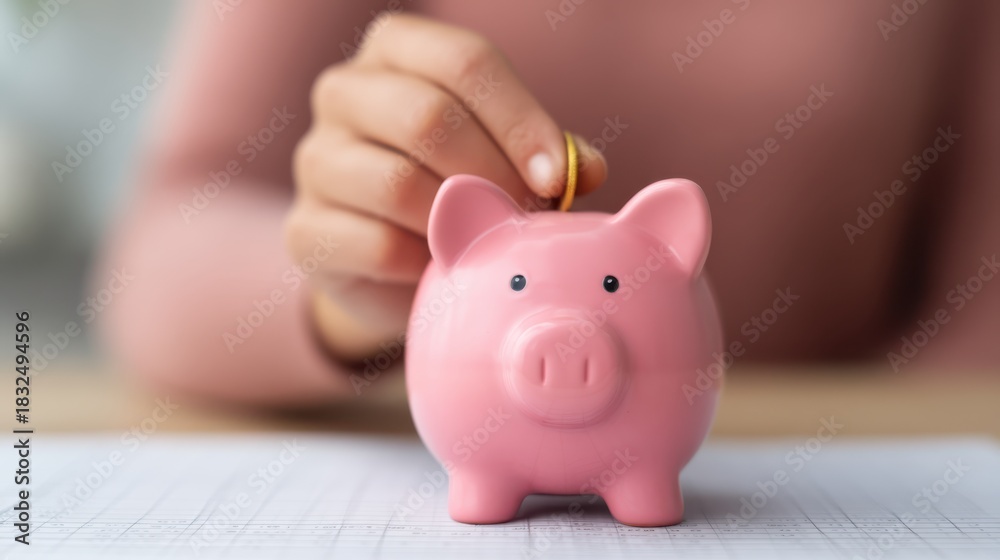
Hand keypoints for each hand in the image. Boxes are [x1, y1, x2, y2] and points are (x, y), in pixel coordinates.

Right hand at [286, 13, 606, 362]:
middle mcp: (343, 93)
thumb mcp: (504, 156)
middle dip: (494, 174)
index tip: (558, 178)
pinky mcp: (304, 230)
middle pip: (426, 117)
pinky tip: (445, 267)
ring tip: (492, 243)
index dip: (520, 119)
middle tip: (529, 216)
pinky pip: (377, 245)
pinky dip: (426, 263)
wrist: (389, 260)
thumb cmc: (454, 187)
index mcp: (395, 51)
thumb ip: (546, 153)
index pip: (463, 60)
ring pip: (398, 184)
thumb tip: (587, 169)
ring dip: (461, 222)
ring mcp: (315, 162)